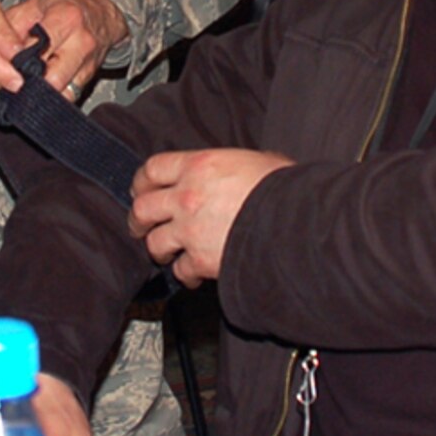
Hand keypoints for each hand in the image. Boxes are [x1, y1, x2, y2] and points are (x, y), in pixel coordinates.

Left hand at [4, 0, 127, 101]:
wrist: (98, 12)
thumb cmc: (62, 7)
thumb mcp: (33, 6)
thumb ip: (12, 26)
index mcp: (66, 19)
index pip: (39, 49)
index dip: (19, 60)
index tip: (5, 64)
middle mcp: (81, 42)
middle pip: (51, 78)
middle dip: (29, 82)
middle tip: (12, 79)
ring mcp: (88, 63)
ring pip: (60, 93)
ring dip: (39, 93)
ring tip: (24, 85)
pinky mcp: (89, 79)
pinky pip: (67, 97)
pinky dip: (50, 97)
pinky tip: (39, 89)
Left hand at [128, 149, 292, 284]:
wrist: (297, 224)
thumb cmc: (286, 189)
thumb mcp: (259, 161)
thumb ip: (234, 167)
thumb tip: (240, 171)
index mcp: (199, 166)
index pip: (154, 169)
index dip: (143, 181)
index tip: (141, 188)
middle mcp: (187, 196)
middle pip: (143, 207)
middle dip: (139, 219)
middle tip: (141, 225)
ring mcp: (191, 229)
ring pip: (154, 242)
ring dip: (158, 249)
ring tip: (164, 253)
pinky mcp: (201, 260)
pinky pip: (181, 270)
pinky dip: (185, 274)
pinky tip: (192, 275)